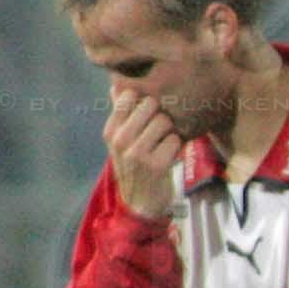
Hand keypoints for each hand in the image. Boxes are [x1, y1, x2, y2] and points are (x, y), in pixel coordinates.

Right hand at [105, 89, 185, 219]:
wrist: (140, 203)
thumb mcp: (120, 141)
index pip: (128, 97)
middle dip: (160, 114)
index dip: (144, 98)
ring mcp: (137, 153)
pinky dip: (178, 146)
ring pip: (165, 121)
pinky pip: (176, 140)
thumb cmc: (134, 166)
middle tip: (160, 129)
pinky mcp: (157, 164)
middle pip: (150, 105)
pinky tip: (170, 156)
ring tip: (164, 143)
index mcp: (110, 131)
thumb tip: (116, 84)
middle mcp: (120, 140)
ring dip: (170, 131)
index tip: (149, 109)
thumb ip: (120, 113)